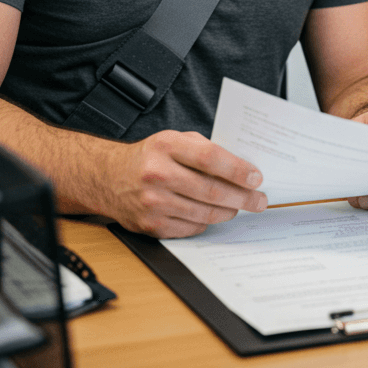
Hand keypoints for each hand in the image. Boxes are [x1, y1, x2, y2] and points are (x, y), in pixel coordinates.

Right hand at [103, 129, 266, 237]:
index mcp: (166, 146)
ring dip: (228, 212)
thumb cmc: (149, 157)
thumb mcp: (173, 140)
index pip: (211, 159)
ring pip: (204, 213)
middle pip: (212, 190)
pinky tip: (214, 214)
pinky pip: (191, 228)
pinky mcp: (151, 225)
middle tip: (259, 200)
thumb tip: (240, 167)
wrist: (109, 178)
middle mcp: (158, 174)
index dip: (238, 170)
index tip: (256, 177)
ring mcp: (153, 203)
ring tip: (239, 207)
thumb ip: (203, 149)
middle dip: (243, 197)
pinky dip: (207, 222)